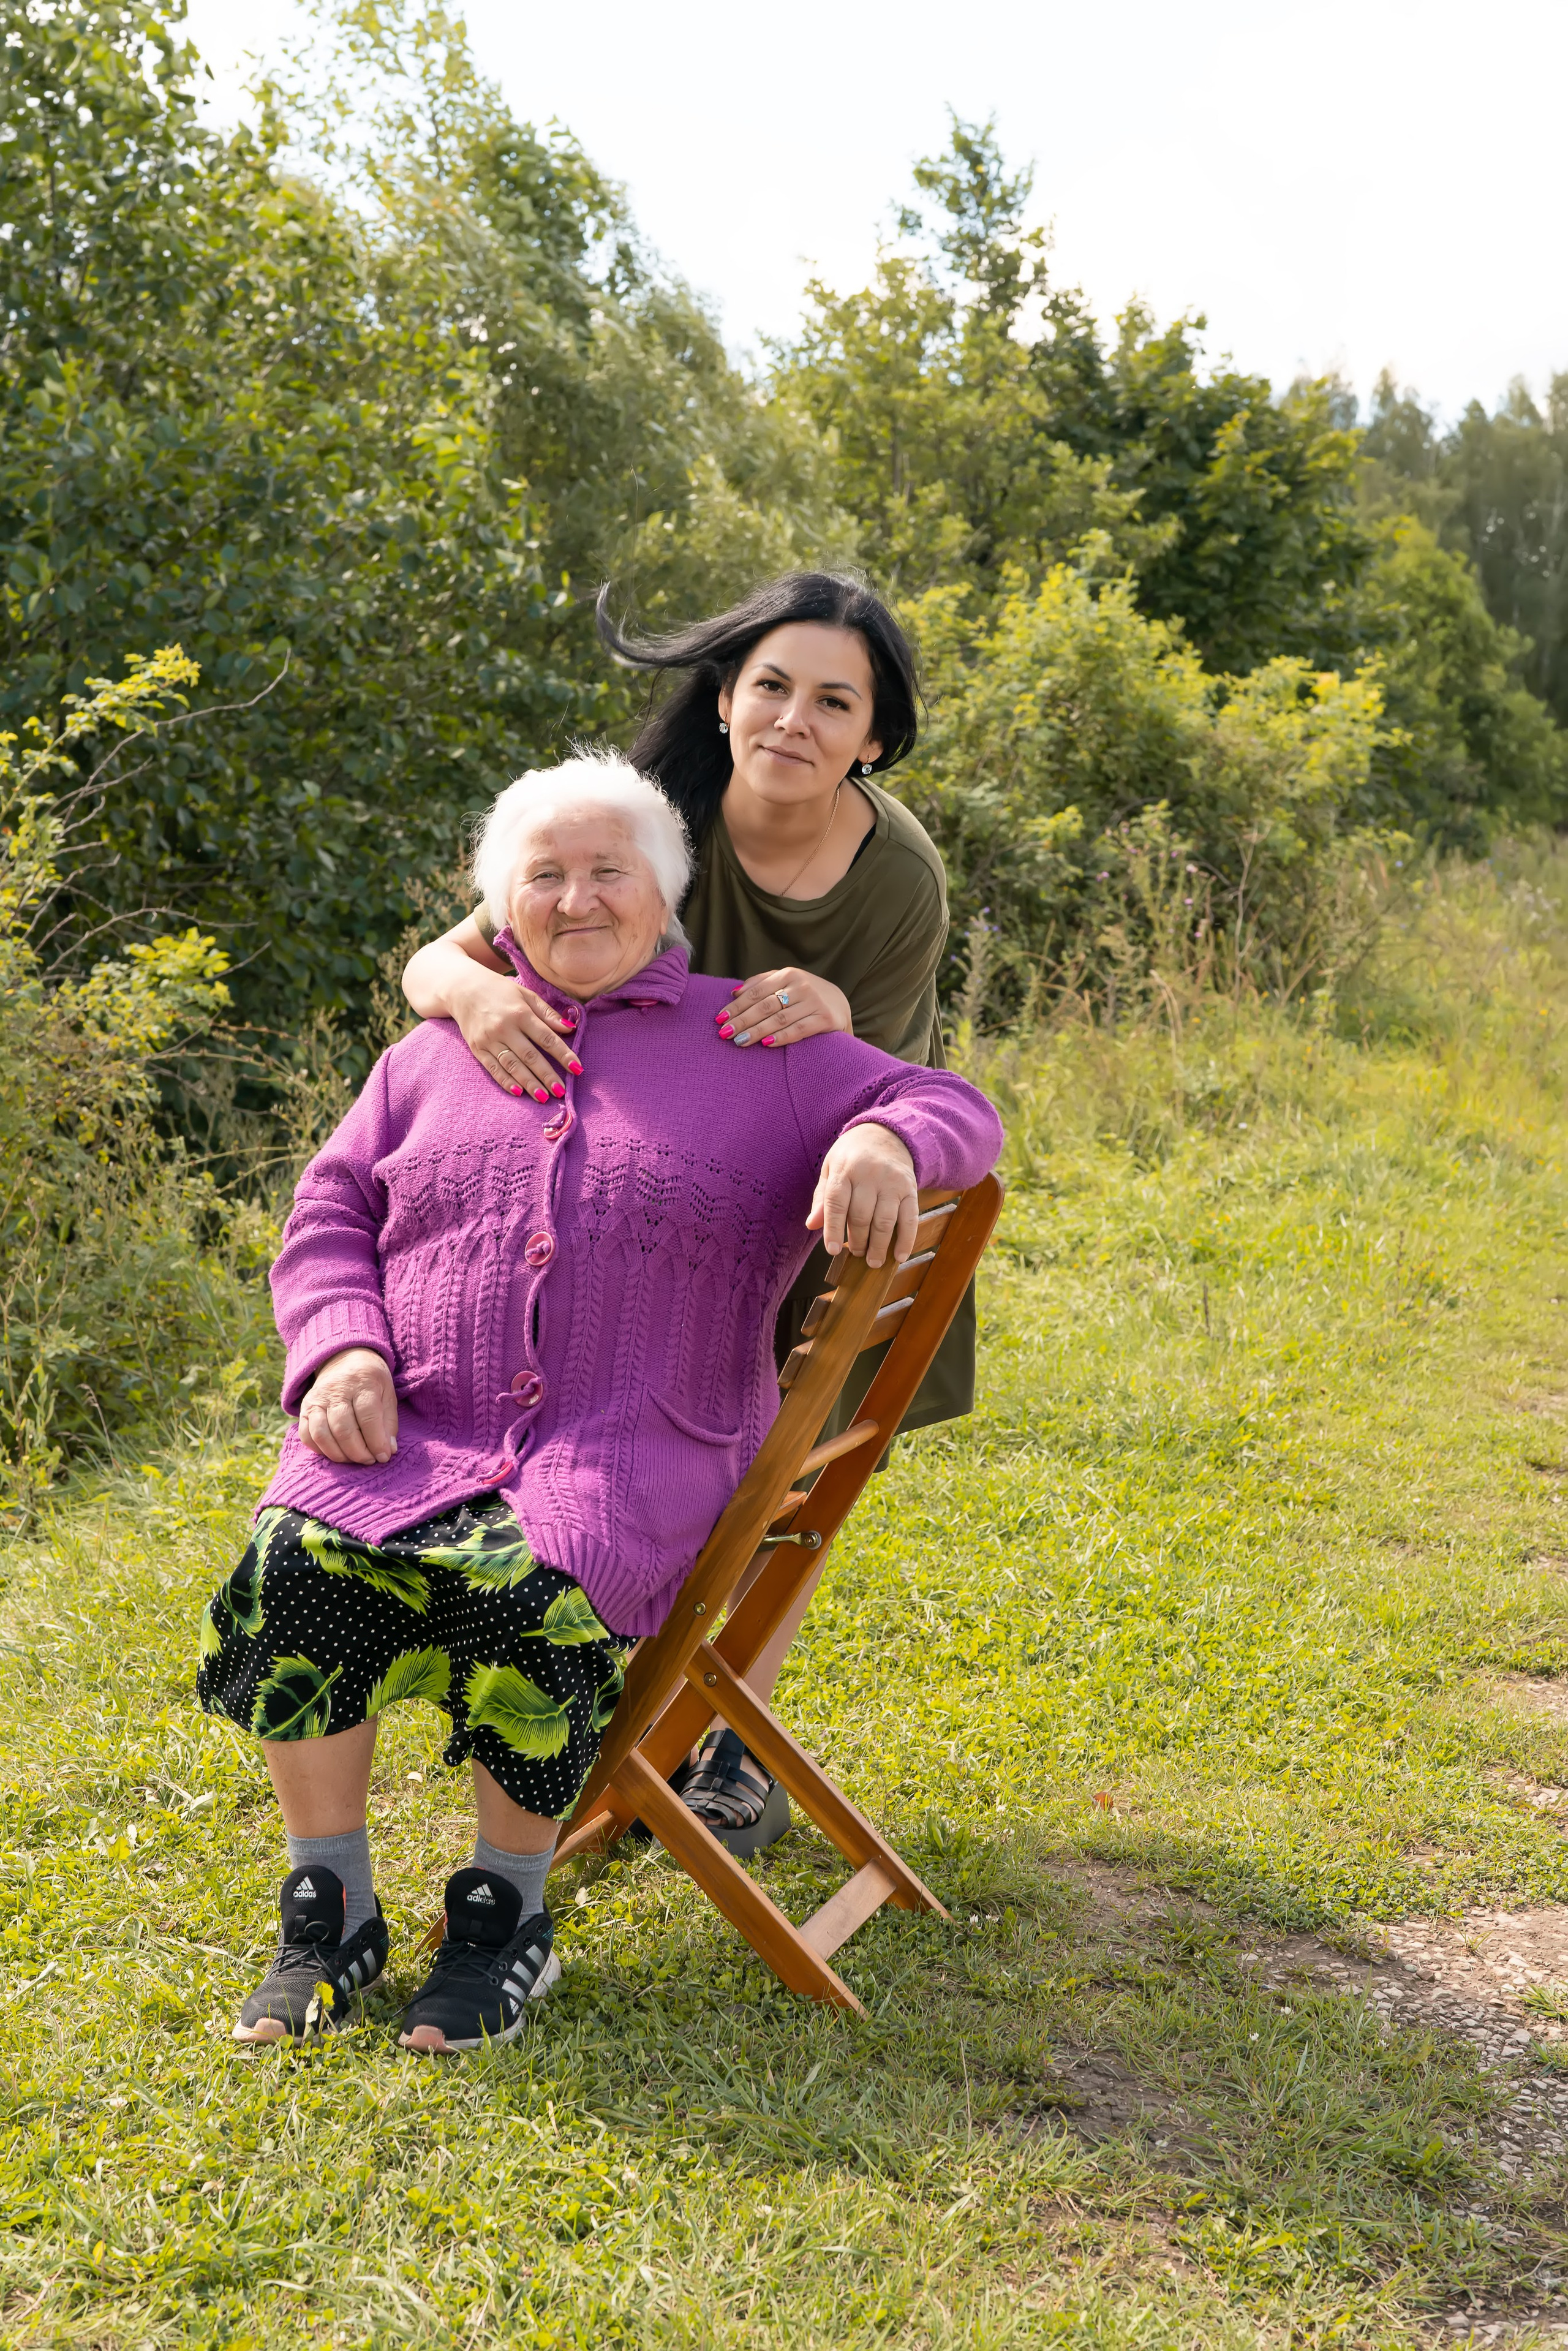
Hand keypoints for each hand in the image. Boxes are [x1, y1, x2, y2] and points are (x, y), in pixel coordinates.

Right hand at [298, 1348, 398, 1465]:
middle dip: (358, 1452)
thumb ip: (389, 1423)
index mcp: (363, 1383)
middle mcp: (337, 1390)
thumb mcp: (388, 1394)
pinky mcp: (305, 1407)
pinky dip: (319, 1450)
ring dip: (339, 1454)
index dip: (376, 1441)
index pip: (368, 1417)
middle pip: (343, 1429)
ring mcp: (317, 1398)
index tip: (383, 1457)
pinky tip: (335, 1453)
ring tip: (353, 1459)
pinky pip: (306, 1435)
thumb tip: (388, 1451)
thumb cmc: (371, 1381)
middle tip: (369, 1460)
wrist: (344, 1359)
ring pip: (322, 1434)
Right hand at [451, 967, 582, 1099]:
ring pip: (512, 1066)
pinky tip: (518, 1092)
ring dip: (529, 1083)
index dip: (563, 1054)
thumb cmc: (500, 991)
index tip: (577, 1069)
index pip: (546, 1038)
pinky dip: (505, 1081)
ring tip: (544, 1097)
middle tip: (561, 1091)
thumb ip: (548, 1013)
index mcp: (520, 1013)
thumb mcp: (526, 995)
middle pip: (530, 1056)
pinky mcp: (477, 1048)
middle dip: (547, 1075)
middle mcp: (504, 1028)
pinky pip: (493, 1068)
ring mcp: (489, 1040)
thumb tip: (570, 1028)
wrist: (462, 989)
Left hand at [718, 967, 851, 1049]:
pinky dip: (782, 1037)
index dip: (737, 1006)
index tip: (720, 1018)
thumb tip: (734, 991)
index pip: (757, 992)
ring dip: (757, 1031)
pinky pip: (800, 1030)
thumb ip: (761, 983)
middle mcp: (802, 986)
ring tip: (739, 1042)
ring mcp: (815, 1002)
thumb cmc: (805, 995)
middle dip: (742, 1021)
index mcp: (789, 974)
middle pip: (765, 1006)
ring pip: (780, 1019)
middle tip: (724, 1033)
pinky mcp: (826, 1019)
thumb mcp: (786, 982)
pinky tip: (766, 1044)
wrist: (840, 1004)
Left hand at [808, 1123, 917, 1269]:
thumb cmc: (852, 1156)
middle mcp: (869, 1174)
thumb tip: (812, 1225)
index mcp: (845, 1169)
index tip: (832, 1251)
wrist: (886, 1134)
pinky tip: (899, 1256)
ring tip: (873, 1261)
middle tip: (856, 1254)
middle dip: (857, 1241)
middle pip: (861, 1216)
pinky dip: (905, 1240)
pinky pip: (910, 1218)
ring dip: (879, 1246)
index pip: (836, 1203)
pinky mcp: (910, 1188)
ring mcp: (892, 1181)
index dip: (833, 1229)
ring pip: (885, 1221)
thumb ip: (822, 1198)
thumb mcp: (831, 1169)